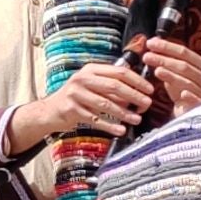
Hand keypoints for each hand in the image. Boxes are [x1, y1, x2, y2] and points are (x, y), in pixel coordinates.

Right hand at [17, 63, 152, 149]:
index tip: (149, 89)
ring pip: (106, 104)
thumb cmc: (77, 98)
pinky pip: (96, 119)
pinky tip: (121, 130)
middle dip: (134, 96)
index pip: (119, 72)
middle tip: (147, 104)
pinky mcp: (72, 110)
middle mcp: (83, 79)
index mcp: (91, 69)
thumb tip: (137, 92)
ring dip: (124, 113)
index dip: (137, 81)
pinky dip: (110, 126)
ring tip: (137, 119)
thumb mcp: (91, 85)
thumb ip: (111, 85)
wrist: (50, 111)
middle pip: (114, 86)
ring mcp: (76, 94)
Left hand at [135, 37, 200, 109]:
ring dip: (172, 76)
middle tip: (147, 57)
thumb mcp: (176, 73)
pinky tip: (182, 94)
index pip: (185, 52)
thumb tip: (153, 43)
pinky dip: (190, 96)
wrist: (192, 110)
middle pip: (185, 66)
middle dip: (165, 60)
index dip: (167, 47)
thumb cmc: (183, 89)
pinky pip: (196, 100)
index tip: (151, 44)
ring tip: (157, 71)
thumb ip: (168, 60)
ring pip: (188, 82)